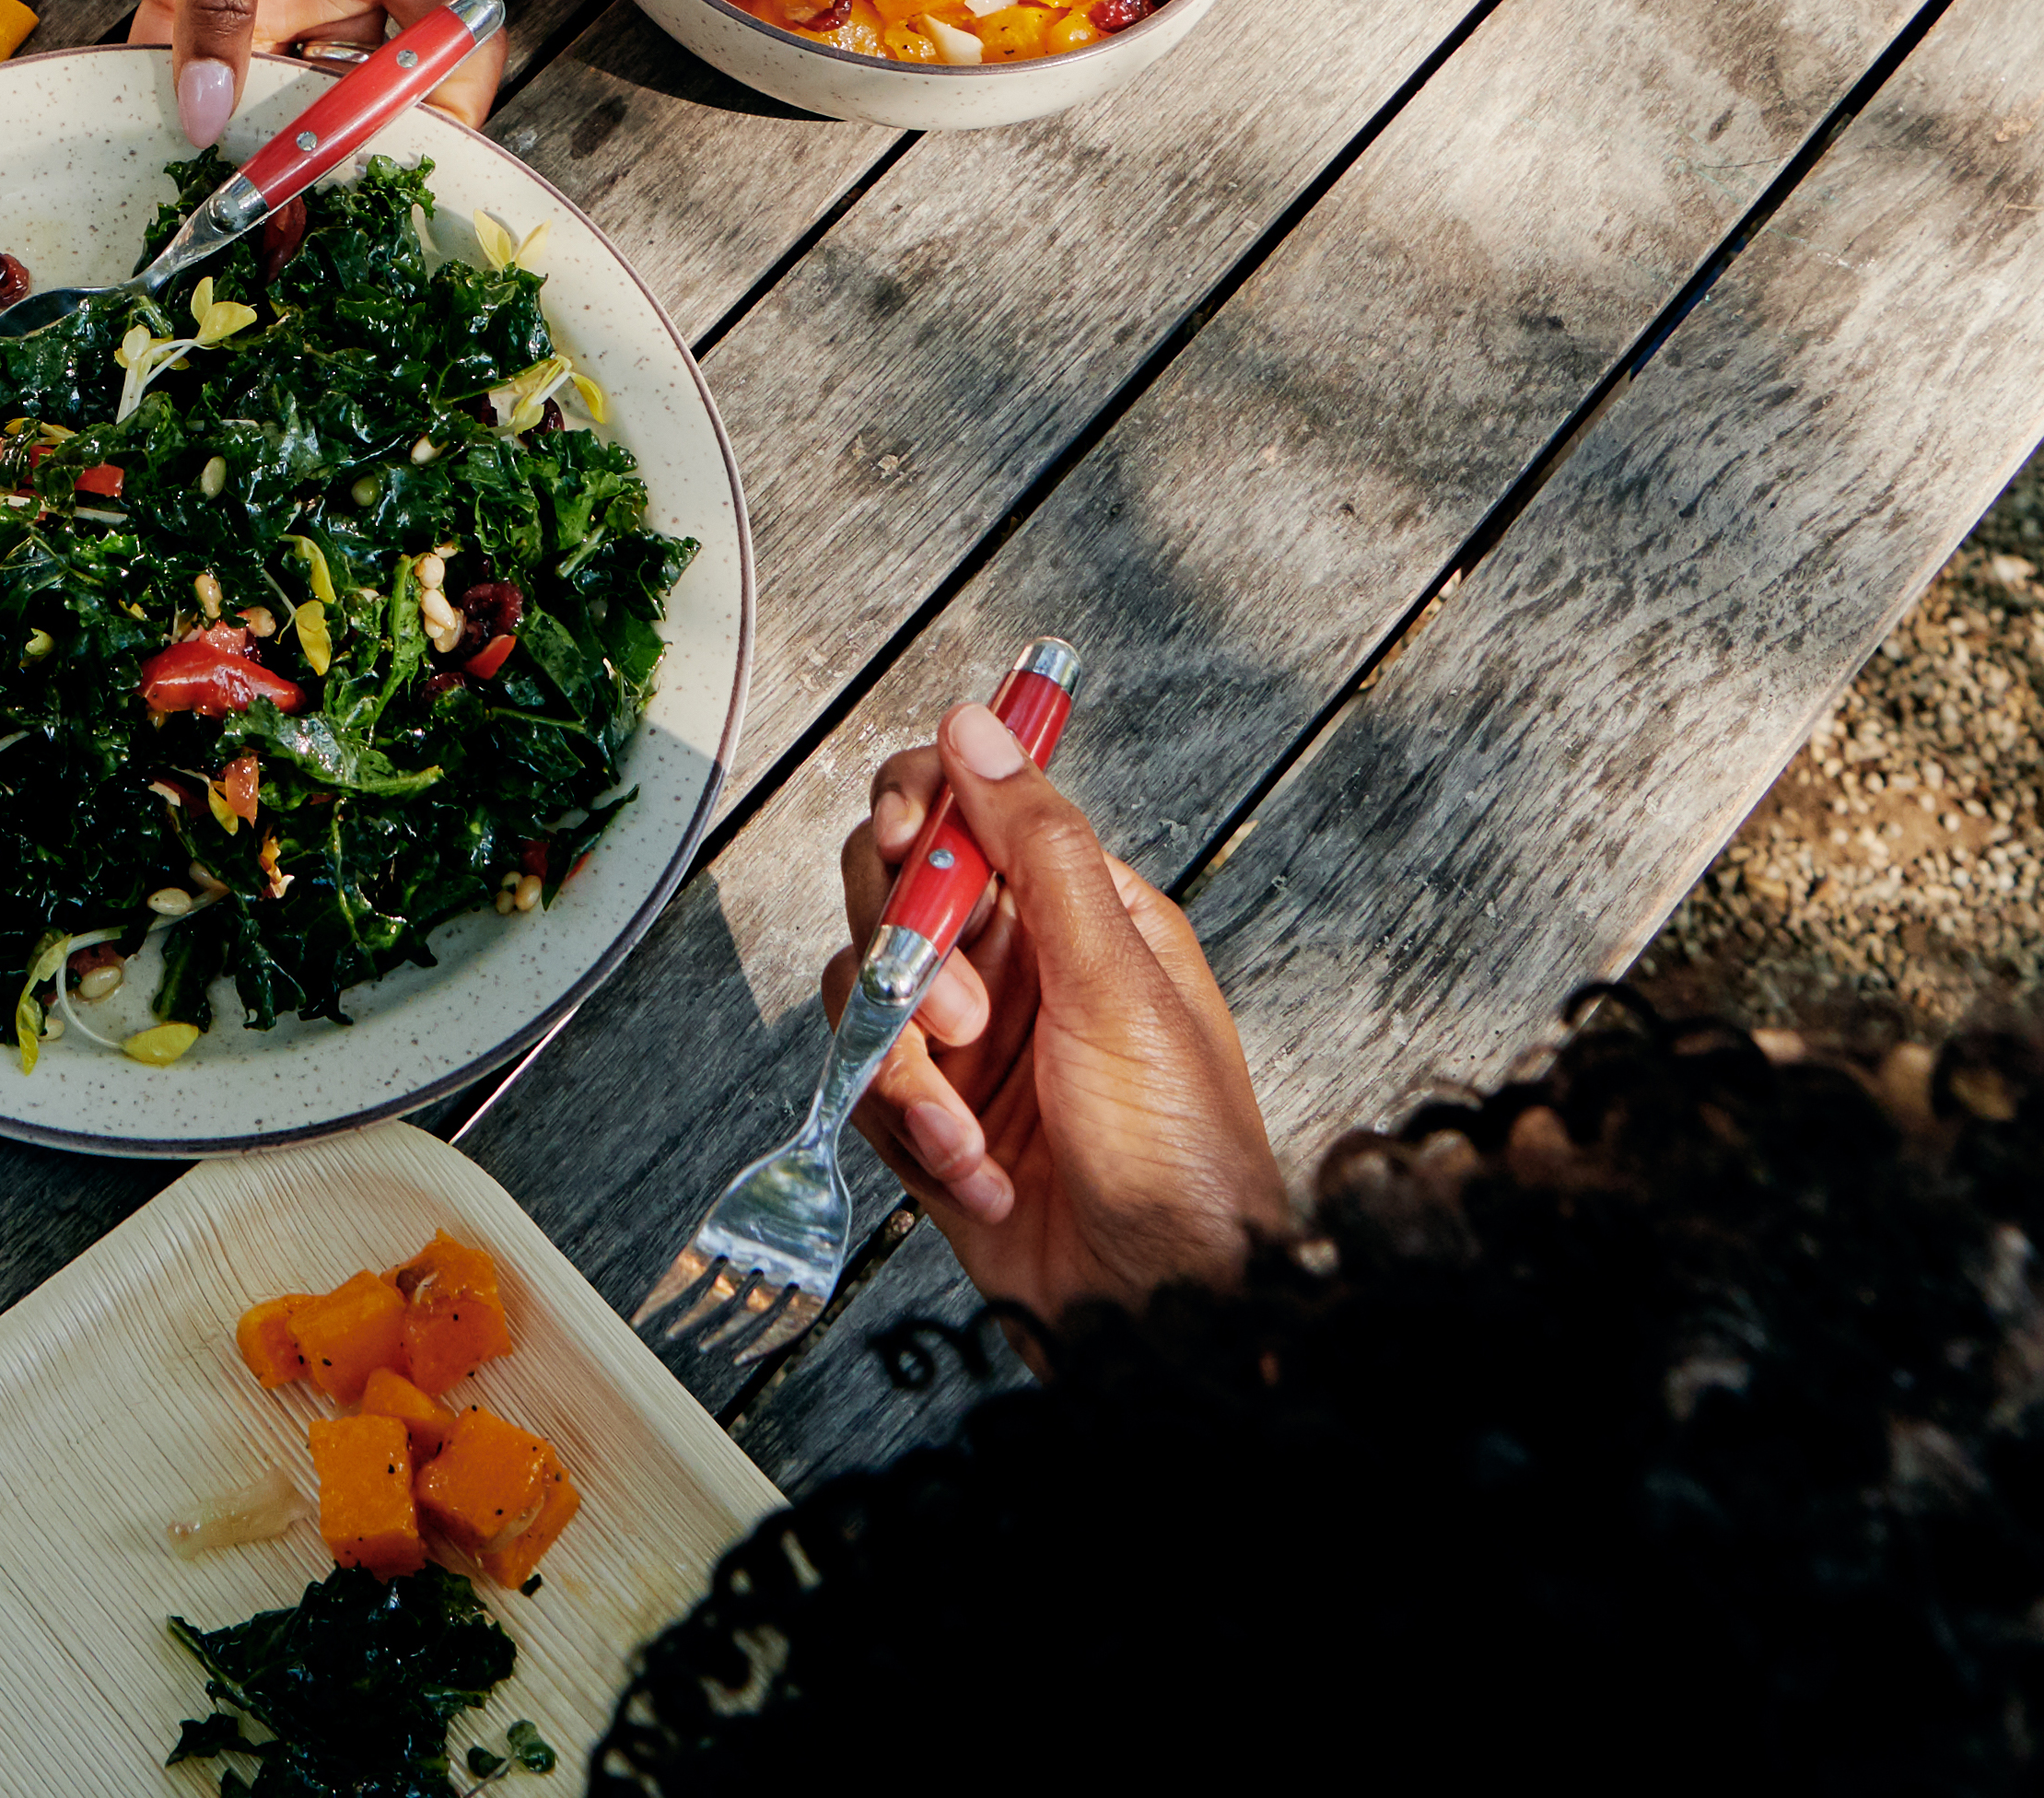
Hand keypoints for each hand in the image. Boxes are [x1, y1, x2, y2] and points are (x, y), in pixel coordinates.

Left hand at [61, 0, 496, 151]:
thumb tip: (215, 112)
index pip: (449, 41)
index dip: (446, 111)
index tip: (407, 178)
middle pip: (352, 80)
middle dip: (321, 144)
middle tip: (277, 214)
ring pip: (262, 75)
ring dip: (234, 122)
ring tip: (198, 188)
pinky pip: (184, 47)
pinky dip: (159, 81)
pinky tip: (125, 114)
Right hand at [824, 700, 1287, 1329]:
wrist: (1156, 1318)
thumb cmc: (1181, 1155)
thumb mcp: (1119, 982)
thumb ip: (1037, 846)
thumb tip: (979, 725)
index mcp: (1076, 905)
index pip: (970, 800)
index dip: (923, 803)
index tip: (915, 841)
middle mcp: (1016, 958)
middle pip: (895, 882)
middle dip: (908, 949)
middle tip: (956, 1011)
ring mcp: (968, 1038)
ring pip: (864, 982)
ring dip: (906, 1061)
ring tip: (969, 1125)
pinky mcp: (928, 1115)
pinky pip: (863, 1078)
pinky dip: (906, 1127)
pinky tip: (974, 1172)